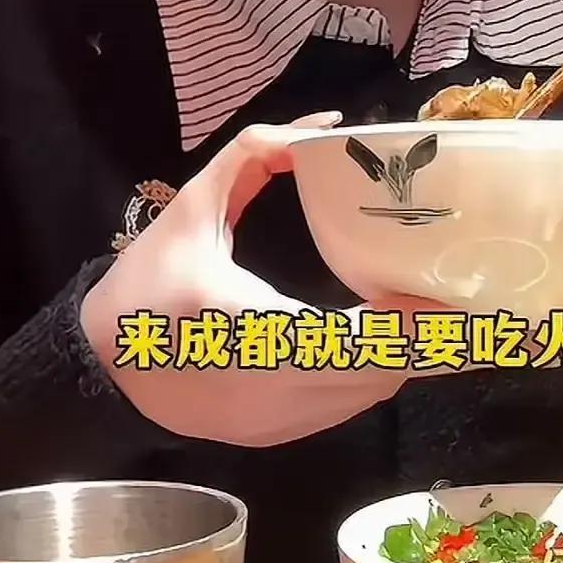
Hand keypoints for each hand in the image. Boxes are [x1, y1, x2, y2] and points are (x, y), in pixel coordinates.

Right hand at [80, 115, 439, 445]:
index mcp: (241, 323)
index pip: (347, 343)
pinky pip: (345, 407)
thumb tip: (327, 126)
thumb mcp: (192, 206)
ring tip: (433, 312)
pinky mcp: (276, 437)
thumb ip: (256, 155)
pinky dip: (371, 375)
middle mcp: (264, 385)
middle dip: (427, 340)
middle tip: (463, 297)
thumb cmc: (146, 282)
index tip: (447, 294)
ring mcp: (273, 420)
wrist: (99, 366)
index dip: (408, 328)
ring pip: (368, 396)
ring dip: (404, 357)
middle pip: (376, 375)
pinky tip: (385, 341)